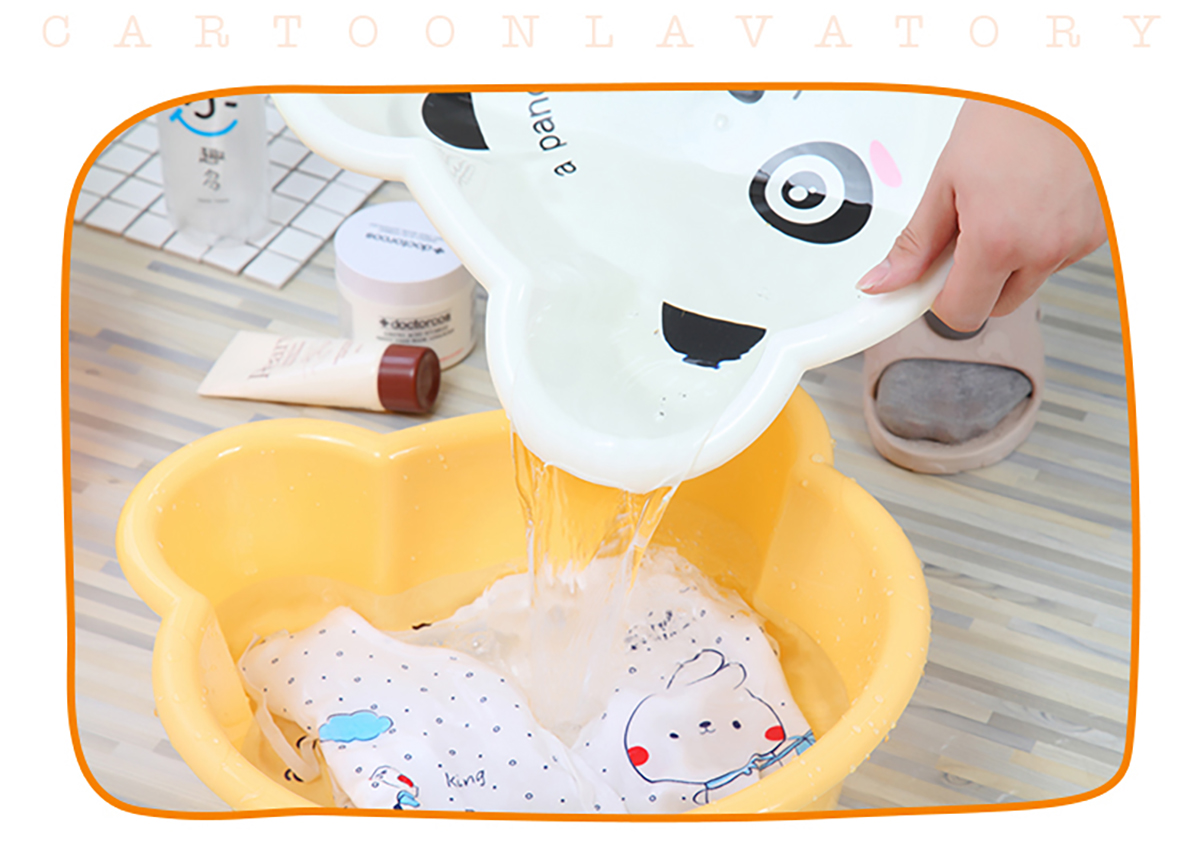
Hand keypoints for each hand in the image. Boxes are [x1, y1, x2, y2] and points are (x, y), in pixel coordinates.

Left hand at [856, 99, 1107, 331]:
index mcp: (999, 240)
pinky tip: (1032, 205)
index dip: (937, 301)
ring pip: (1027, 282)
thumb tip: (885, 281)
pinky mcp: (1098, 233)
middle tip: (962, 237)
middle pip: (995, 305)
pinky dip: (1039, 243)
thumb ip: (915, 244)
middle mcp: (1044, 249)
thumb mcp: (945, 181)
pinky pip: (1057, 259)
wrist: (1059, 86)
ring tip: (1002, 208)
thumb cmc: (1007, 118)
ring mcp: (1076, 242)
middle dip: (972, 283)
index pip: (960, 314)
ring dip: (1008, 262)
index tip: (925, 287)